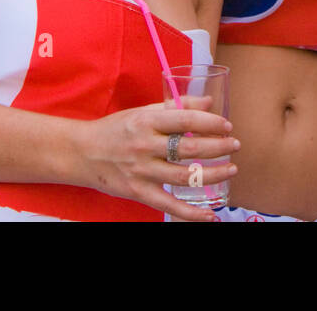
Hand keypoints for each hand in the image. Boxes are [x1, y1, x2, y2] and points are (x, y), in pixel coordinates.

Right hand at [78, 101, 238, 221]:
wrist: (81, 153)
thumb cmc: (115, 129)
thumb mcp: (142, 112)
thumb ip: (176, 107)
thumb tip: (209, 102)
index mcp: (146, 122)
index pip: (185, 120)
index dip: (210, 123)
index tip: (227, 126)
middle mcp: (144, 146)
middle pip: (190, 149)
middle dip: (218, 147)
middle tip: (235, 146)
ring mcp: (141, 171)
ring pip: (184, 176)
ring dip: (213, 175)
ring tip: (231, 169)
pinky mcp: (137, 192)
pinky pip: (168, 205)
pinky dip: (191, 213)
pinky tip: (210, 216)